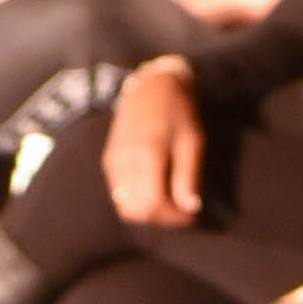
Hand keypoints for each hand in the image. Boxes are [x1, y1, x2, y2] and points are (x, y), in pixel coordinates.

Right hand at [105, 57, 203, 228]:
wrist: (152, 85)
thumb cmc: (178, 111)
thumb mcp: (192, 140)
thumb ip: (188, 175)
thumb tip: (191, 208)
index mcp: (147, 154)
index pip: (152, 205)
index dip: (174, 218)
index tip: (192, 214)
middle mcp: (124, 161)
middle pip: (137, 212)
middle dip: (162, 218)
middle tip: (184, 209)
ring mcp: (113, 161)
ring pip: (126, 206)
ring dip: (150, 211)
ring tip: (172, 200)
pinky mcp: (110, 161)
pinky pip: (121, 194)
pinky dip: (139, 200)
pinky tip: (158, 187)